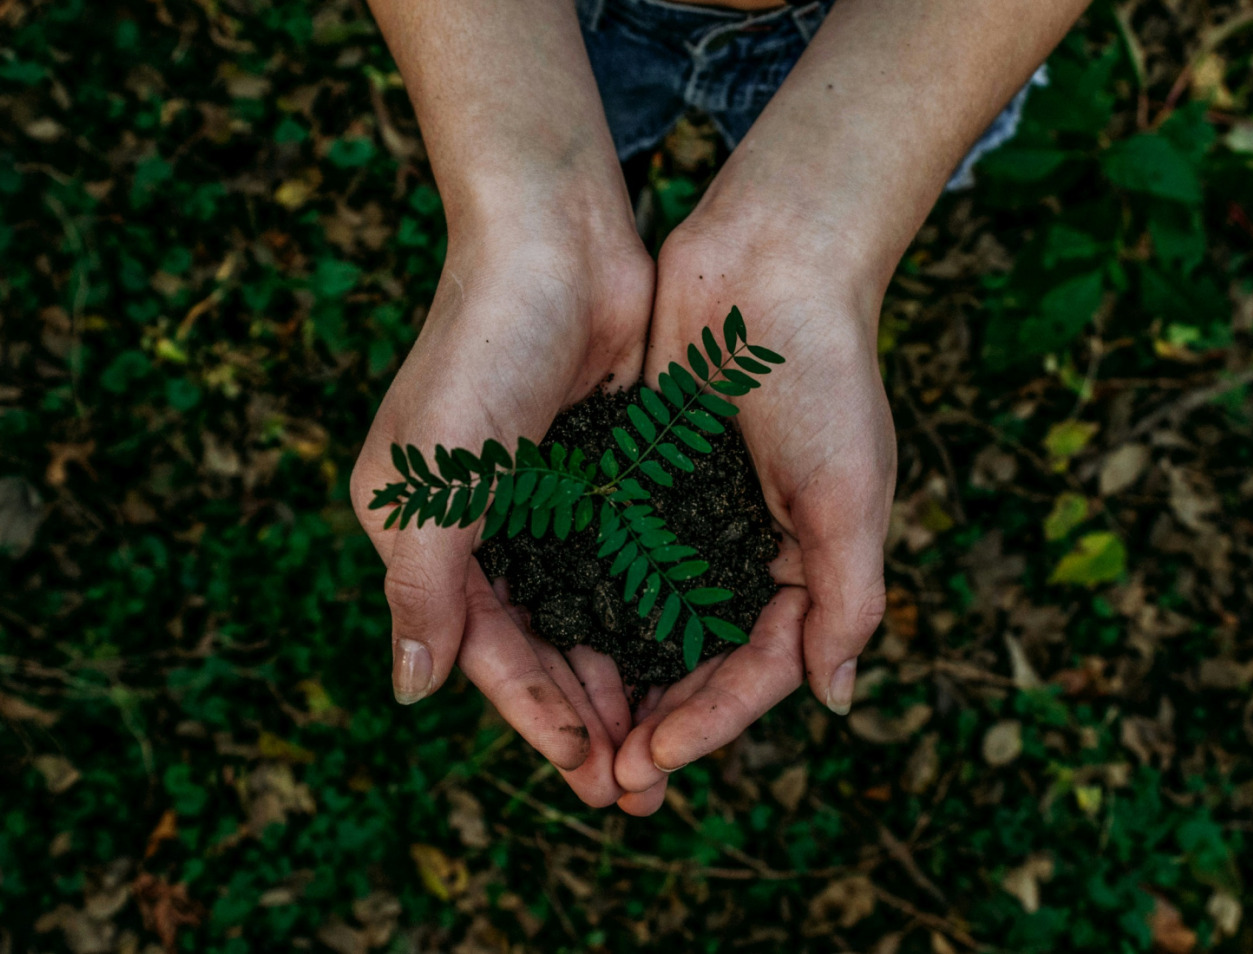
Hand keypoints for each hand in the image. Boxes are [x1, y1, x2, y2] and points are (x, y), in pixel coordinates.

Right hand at [350, 215, 653, 806]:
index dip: (535, 716)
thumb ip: (422, 589)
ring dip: (621, 677)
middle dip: (585, 716)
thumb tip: (411, 692)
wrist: (556, 242)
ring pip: (587, 615)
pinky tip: (684, 657)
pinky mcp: (601, 474)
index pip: (485, 650)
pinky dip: (649, 613)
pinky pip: (625, 564)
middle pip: (539, 646)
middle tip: (637, 787)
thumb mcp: (434, 480)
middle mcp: (484, 527)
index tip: (589, 774)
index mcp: (428, 534)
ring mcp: (546, 502)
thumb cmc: (482, 352)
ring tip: (666, 742)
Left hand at [613, 210, 896, 814]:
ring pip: (649, 620)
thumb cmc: (824, 375)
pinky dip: (589, 602)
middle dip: (658, 720)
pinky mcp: (644, 478)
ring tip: (576, 735)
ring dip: (617, 678)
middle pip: (698, 660)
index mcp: (805, 564)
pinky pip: (613, 556)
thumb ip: (847, 598)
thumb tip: (835, 700)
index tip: (655, 759)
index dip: (711, 721)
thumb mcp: (850, 493)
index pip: (758, 669)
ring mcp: (691, 517)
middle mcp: (745, 551)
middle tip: (608, 779)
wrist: (770, 262)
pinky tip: (551, 641)